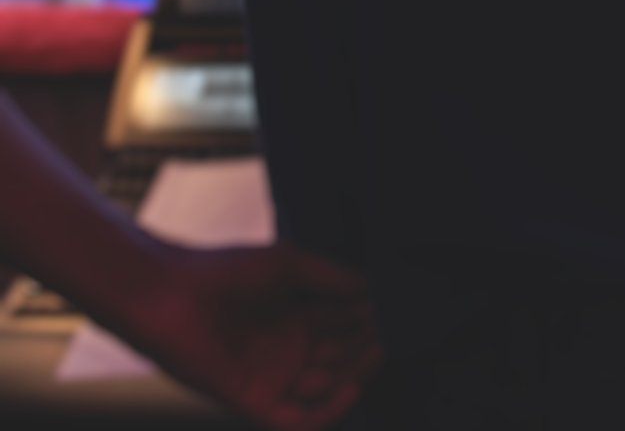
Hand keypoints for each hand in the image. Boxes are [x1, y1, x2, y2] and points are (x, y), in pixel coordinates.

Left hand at [119, 243, 381, 430]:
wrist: (167, 294)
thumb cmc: (224, 272)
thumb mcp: (291, 265)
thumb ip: (334, 278)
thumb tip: (377, 290)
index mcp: (299, 317)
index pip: (351, 326)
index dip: (375, 320)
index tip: (401, 311)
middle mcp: (291, 350)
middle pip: (347, 358)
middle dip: (370, 348)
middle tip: (390, 336)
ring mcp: (276, 378)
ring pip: (331, 390)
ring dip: (355, 375)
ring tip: (372, 353)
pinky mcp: (256, 401)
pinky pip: (301, 420)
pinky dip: (330, 411)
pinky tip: (350, 388)